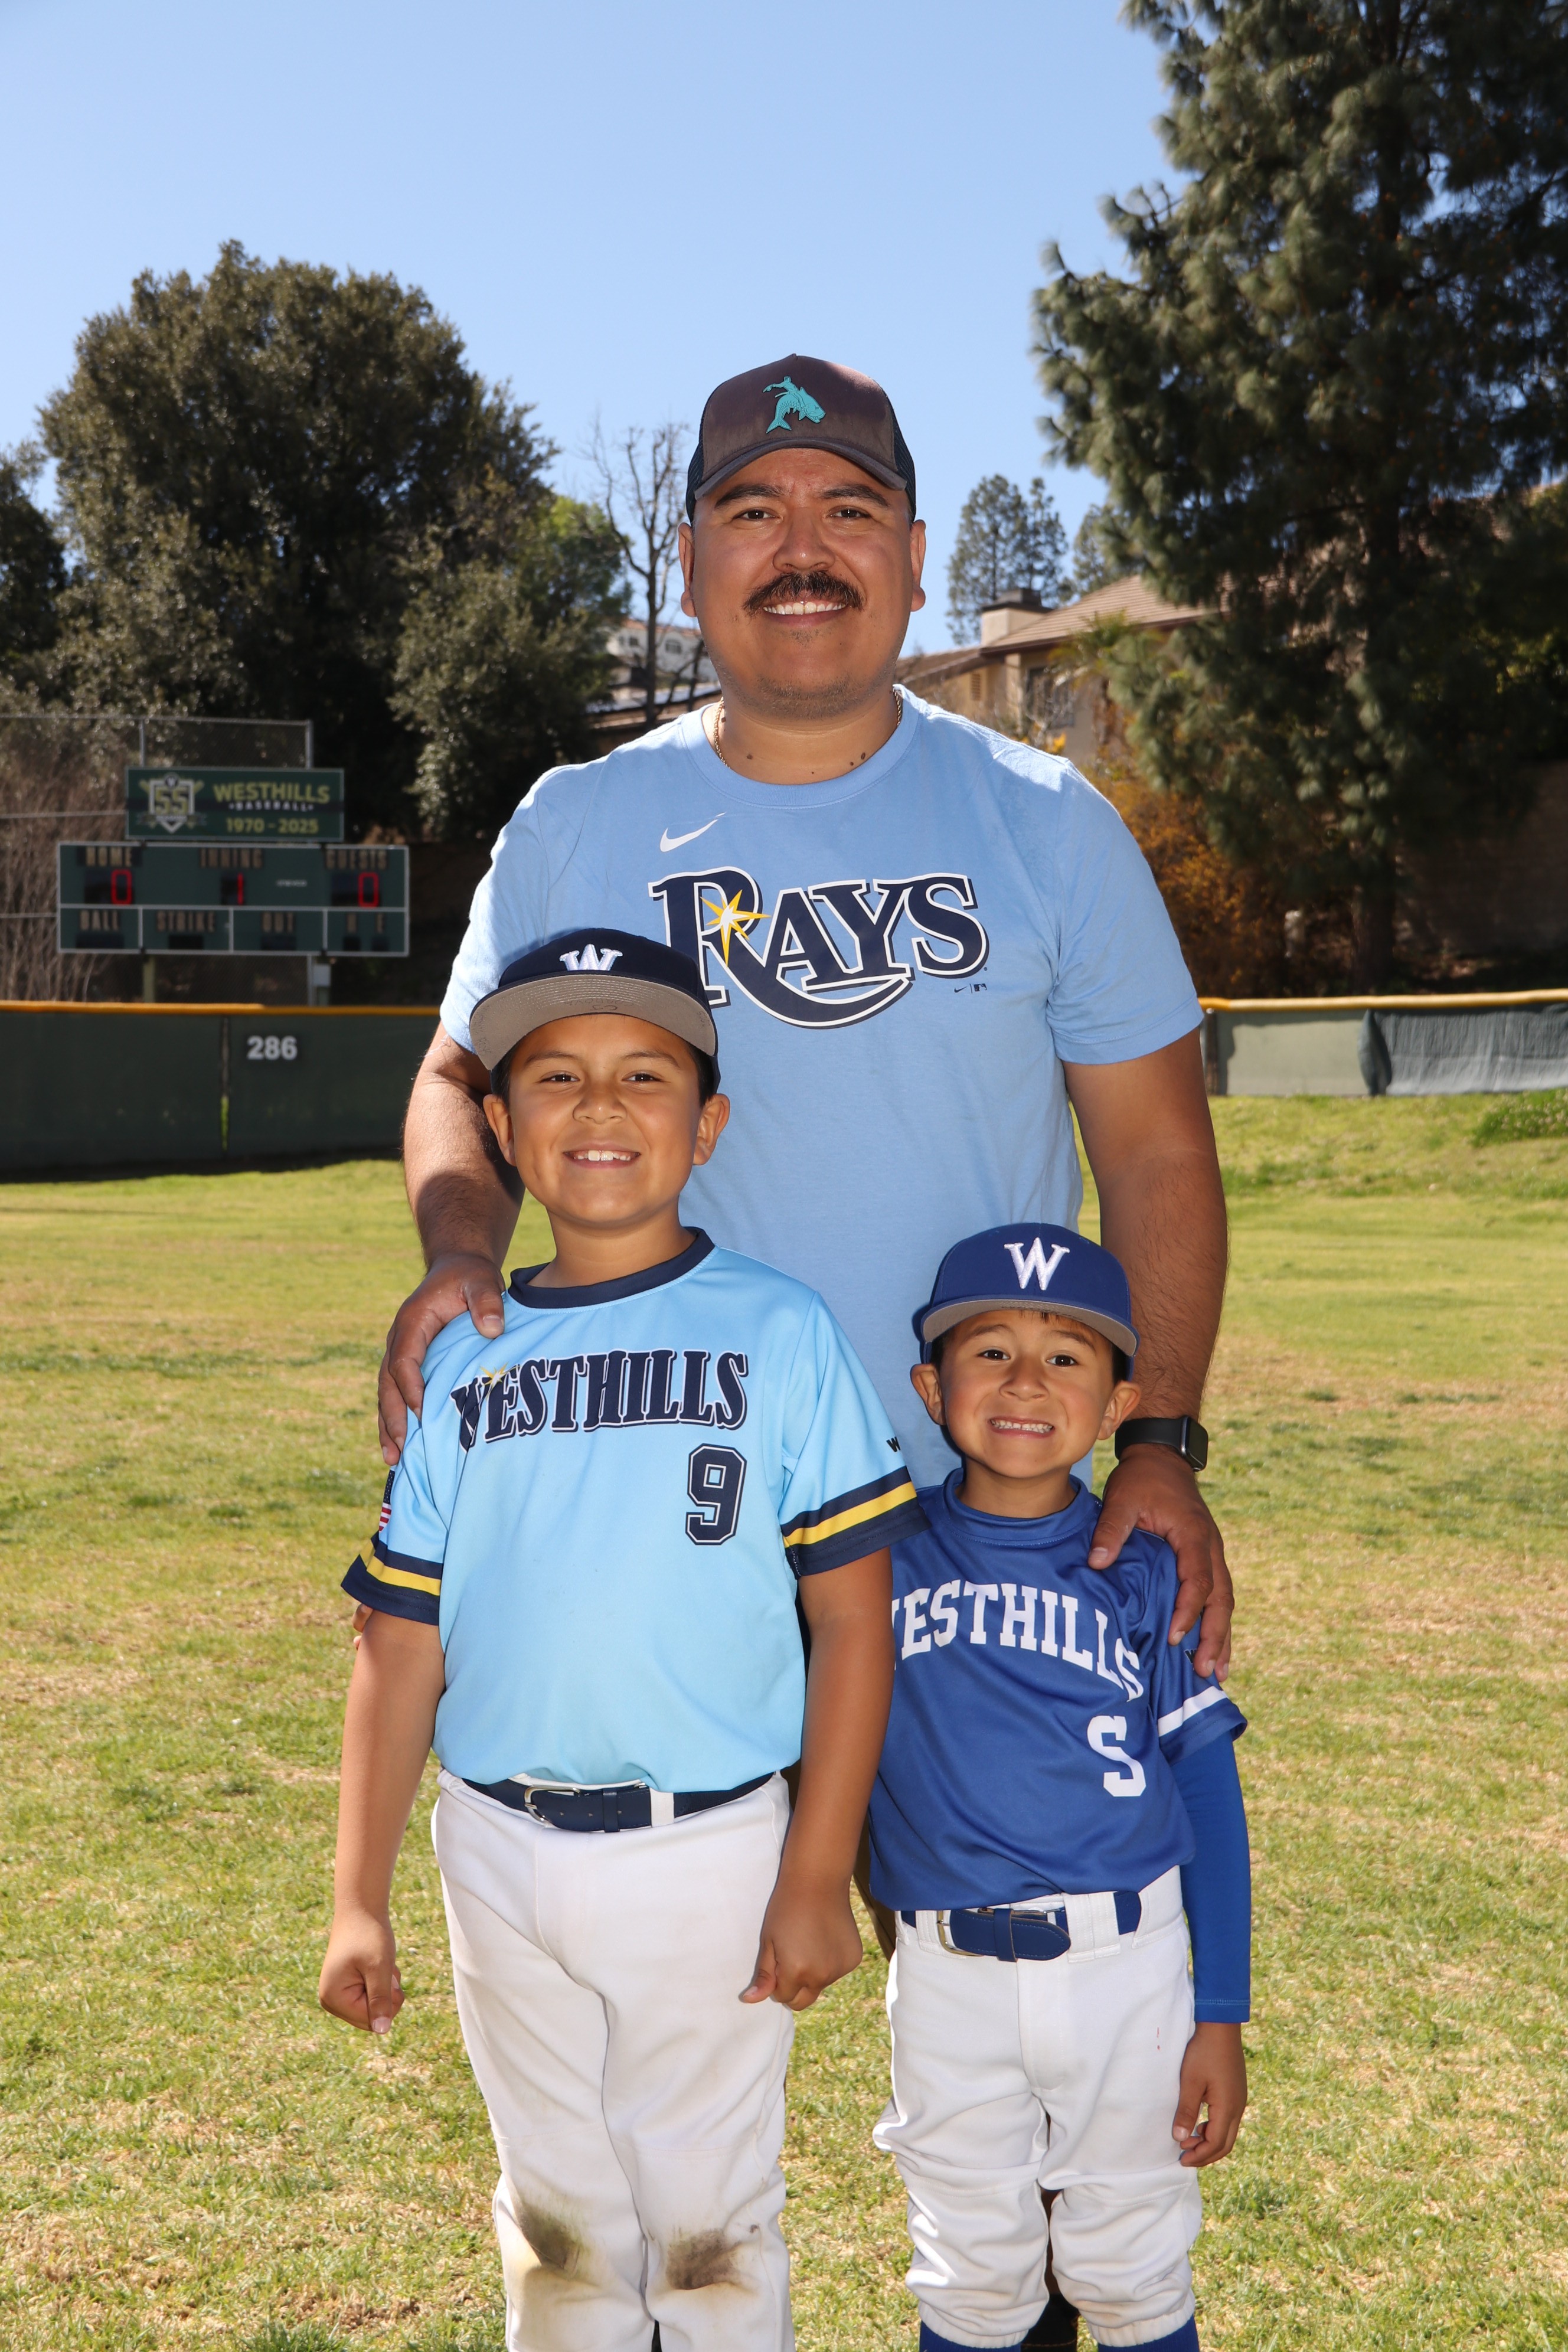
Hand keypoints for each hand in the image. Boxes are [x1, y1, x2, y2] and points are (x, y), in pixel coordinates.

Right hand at [319, 1906, 403, 2033]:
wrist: (360, 1909)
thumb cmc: (369, 1935)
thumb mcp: (379, 1967)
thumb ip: (380, 2000)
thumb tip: (382, 2031)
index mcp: (333, 1998)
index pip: (370, 2021)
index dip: (388, 2003)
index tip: (389, 1978)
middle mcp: (330, 2000)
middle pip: (370, 2018)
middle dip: (386, 1997)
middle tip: (386, 1971)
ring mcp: (337, 1995)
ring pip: (373, 2008)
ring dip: (385, 1989)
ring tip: (379, 1965)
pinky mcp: (345, 1988)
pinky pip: (371, 1997)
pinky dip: (380, 1983)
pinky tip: (376, 1965)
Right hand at [378, 1251, 505, 1464]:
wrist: (457, 1268)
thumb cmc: (469, 1276)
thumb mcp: (481, 1280)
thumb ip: (487, 1301)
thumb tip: (492, 1329)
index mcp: (412, 1322)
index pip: (404, 1360)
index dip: (411, 1387)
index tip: (421, 1413)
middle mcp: (399, 1339)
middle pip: (388, 1384)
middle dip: (392, 1418)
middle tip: (398, 1450)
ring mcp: (401, 1352)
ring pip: (388, 1394)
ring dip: (388, 1426)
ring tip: (392, 1459)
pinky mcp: (410, 1363)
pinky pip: (398, 1394)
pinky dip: (397, 1420)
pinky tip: (400, 1448)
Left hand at [741, 1873, 863, 2011]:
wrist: (817, 1882)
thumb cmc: (786, 1909)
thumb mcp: (769, 1941)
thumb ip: (764, 1975)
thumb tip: (750, 2001)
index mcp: (797, 1972)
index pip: (783, 1997)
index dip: (777, 1982)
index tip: (778, 1960)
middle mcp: (821, 1976)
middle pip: (803, 2000)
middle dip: (794, 1987)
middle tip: (791, 1958)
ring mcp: (840, 1968)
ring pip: (820, 1985)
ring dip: (813, 1974)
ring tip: (809, 1942)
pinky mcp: (854, 1959)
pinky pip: (836, 1971)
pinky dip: (830, 1963)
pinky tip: (825, 1939)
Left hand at [1089, 1446, 1232, 1678]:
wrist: (1163, 1458)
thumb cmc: (1142, 1479)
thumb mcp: (1122, 1498)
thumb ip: (1111, 1530)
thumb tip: (1096, 1563)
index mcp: (1193, 1535)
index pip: (1197, 1580)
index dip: (1187, 1611)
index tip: (1174, 1637)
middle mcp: (1210, 1547)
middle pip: (1221, 1598)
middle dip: (1216, 1636)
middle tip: (1207, 1671)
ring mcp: (1213, 1553)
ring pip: (1225, 1600)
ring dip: (1222, 1635)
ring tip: (1218, 1673)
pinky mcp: (1207, 1557)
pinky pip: (1219, 1594)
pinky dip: (1218, 1622)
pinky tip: (1214, 1647)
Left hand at [1173, 2020, 1245, 2165]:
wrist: (1221, 2026)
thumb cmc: (1203, 2052)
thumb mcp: (1190, 2082)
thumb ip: (1187, 2112)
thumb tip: (1180, 2139)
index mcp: (1228, 2107)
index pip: (1215, 2143)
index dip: (1199, 2155)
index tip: (1181, 2159)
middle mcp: (1238, 2108)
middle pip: (1225, 2144)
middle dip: (1205, 2155)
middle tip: (1185, 2158)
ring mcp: (1240, 2100)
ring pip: (1228, 2133)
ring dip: (1210, 2142)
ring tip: (1189, 2142)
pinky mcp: (1237, 2092)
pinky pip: (1229, 2120)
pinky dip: (1214, 2129)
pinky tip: (1200, 2124)